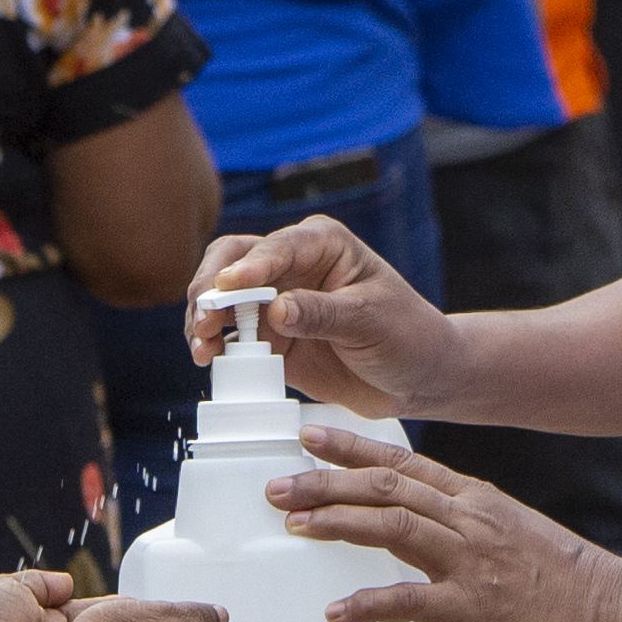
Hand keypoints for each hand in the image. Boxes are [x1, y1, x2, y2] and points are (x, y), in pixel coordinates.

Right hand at [185, 216, 462, 417]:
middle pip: (232, 261)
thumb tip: (276, 311)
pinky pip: (232, 337)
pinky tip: (210, 360)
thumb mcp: (370, 321)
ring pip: (223, 299)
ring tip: (202, 348)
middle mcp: (292, 266)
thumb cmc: (408, 335)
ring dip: (206, 320)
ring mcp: (277, 302)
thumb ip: (322, 314)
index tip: (229, 287)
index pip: (274, 248)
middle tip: (204, 319)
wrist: (419, 378)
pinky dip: (217, 347)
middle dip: (211, 289)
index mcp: (322, 244)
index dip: (248, 268)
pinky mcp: (271, 338)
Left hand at [271, 425, 621, 621]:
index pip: (403, 462)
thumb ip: (462, 524)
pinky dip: (369, 604)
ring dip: (338, 523)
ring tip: (295, 526)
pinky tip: (337, 611)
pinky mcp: (477, 606)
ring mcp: (473, 560)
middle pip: (386, 487)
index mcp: (476, 499)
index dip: (351, 447)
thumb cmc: (565, 579)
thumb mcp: (510, 533)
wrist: (616, 610)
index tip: (309, 435)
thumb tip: (414, 522)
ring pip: (393, 526)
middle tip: (278, 486)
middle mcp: (470, 519)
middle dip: (326, 482)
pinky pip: (412, 601)